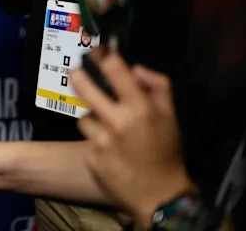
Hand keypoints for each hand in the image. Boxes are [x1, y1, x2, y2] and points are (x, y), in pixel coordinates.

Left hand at [71, 53, 195, 228]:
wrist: (159, 195)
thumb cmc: (165, 151)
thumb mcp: (170, 116)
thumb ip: (158, 86)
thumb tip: (135, 67)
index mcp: (140, 109)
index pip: (115, 70)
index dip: (103, 56)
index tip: (96, 50)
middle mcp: (118, 122)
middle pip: (84, 87)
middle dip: (77, 76)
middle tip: (75, 72)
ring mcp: (102, 140)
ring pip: (84, 116)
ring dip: (92, 118)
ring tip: (108, 129)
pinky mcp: (91, 157)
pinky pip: (86, 139)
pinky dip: (95, 140)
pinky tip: (108, 149)